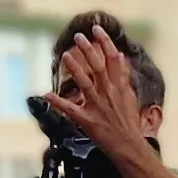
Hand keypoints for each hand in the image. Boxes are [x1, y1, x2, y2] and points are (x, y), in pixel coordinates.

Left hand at [44, 30, 156, 163]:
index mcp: (119, 87)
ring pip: (85, 83)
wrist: (130, 147)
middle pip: (98, 67)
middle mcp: (109, 94)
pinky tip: (47, 94)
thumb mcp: (130, 97)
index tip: (96, 30)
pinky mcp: (88, 121)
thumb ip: (123, 76)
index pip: (113, 59)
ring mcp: (98, 107)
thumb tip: (120, 56)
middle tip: (79, 36)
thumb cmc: (129, 123)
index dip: (105, 43)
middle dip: (89, 49)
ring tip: (65, 56)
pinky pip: (72, 110)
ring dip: (75, 69)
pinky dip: (59, 102)